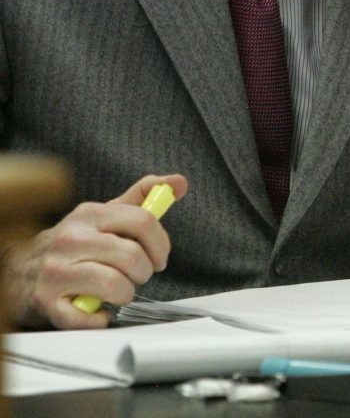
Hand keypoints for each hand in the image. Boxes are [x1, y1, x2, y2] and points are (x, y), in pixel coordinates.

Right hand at [3, 173, 187, 328]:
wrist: (19, 272)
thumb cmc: (72, 243)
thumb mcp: (104, 213)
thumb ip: (142, 196)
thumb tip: (178, 182)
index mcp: (91, 215)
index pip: (142, 221)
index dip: (161, 243)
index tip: (160, 256)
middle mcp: (72, 239)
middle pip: (132, 257)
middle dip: (144, 272)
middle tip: (138, 275)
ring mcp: (57, 271)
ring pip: (115, 285)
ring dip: (126, 294)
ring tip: (119, 291)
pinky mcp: (47, 302)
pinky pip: (88, 318)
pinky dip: (101, 319)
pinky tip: (98, 310)